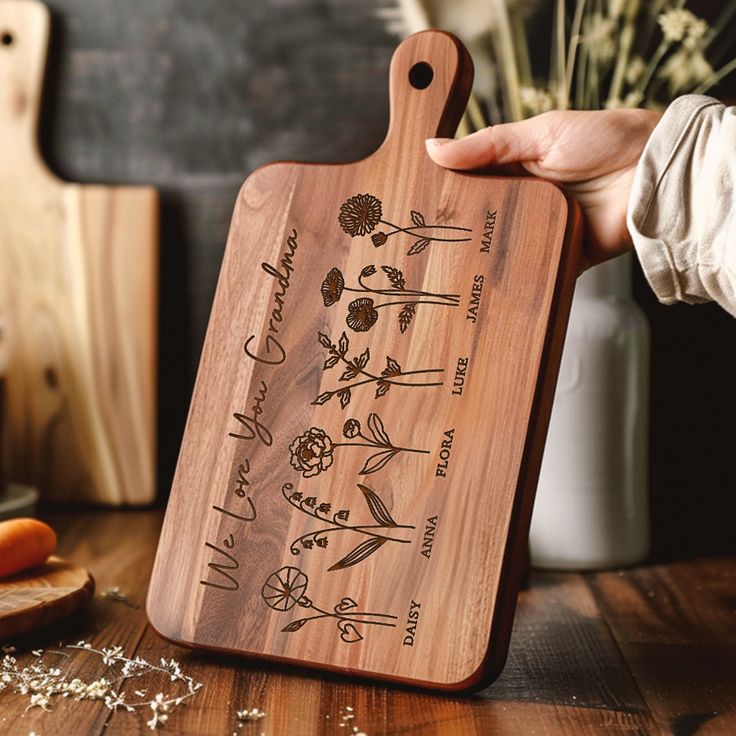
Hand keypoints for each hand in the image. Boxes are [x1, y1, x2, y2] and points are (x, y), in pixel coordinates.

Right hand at [426, 109, 661, 270]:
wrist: (655, 172)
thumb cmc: (605, 140)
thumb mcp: (540, 133)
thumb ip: (487, 144)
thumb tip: (433, 148)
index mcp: (517, 171)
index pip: (472, 187)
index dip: (447, 198)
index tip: (417, 209)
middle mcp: (527, 204)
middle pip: (485, 223)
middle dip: (460, 236)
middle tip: (427, 249)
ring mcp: (543, 233)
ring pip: (504, 252)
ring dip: (484, 261)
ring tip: (448, 274)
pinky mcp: (563, 259)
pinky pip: (534, 273)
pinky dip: (517, 280)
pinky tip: (489, 290)